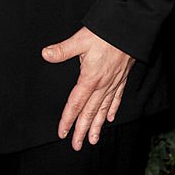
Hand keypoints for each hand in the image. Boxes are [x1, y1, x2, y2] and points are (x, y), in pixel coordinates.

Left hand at [42, 26, 133, 149]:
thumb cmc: (105, 34)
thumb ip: (63, 50)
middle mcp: (102, 85)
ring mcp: (113, 83)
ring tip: (92, 140)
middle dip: (82, 130)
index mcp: (89, 78)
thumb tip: (46, 54)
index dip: (68, 119)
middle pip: (89, 112)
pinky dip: (112, 109)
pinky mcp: (121, 77)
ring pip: (103, 109)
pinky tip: (110, 118)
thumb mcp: (80, 40)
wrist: (128, 29)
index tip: (62, 132)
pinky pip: (116, 98)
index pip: (75, 104)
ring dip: (96, 125)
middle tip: (77, 145)